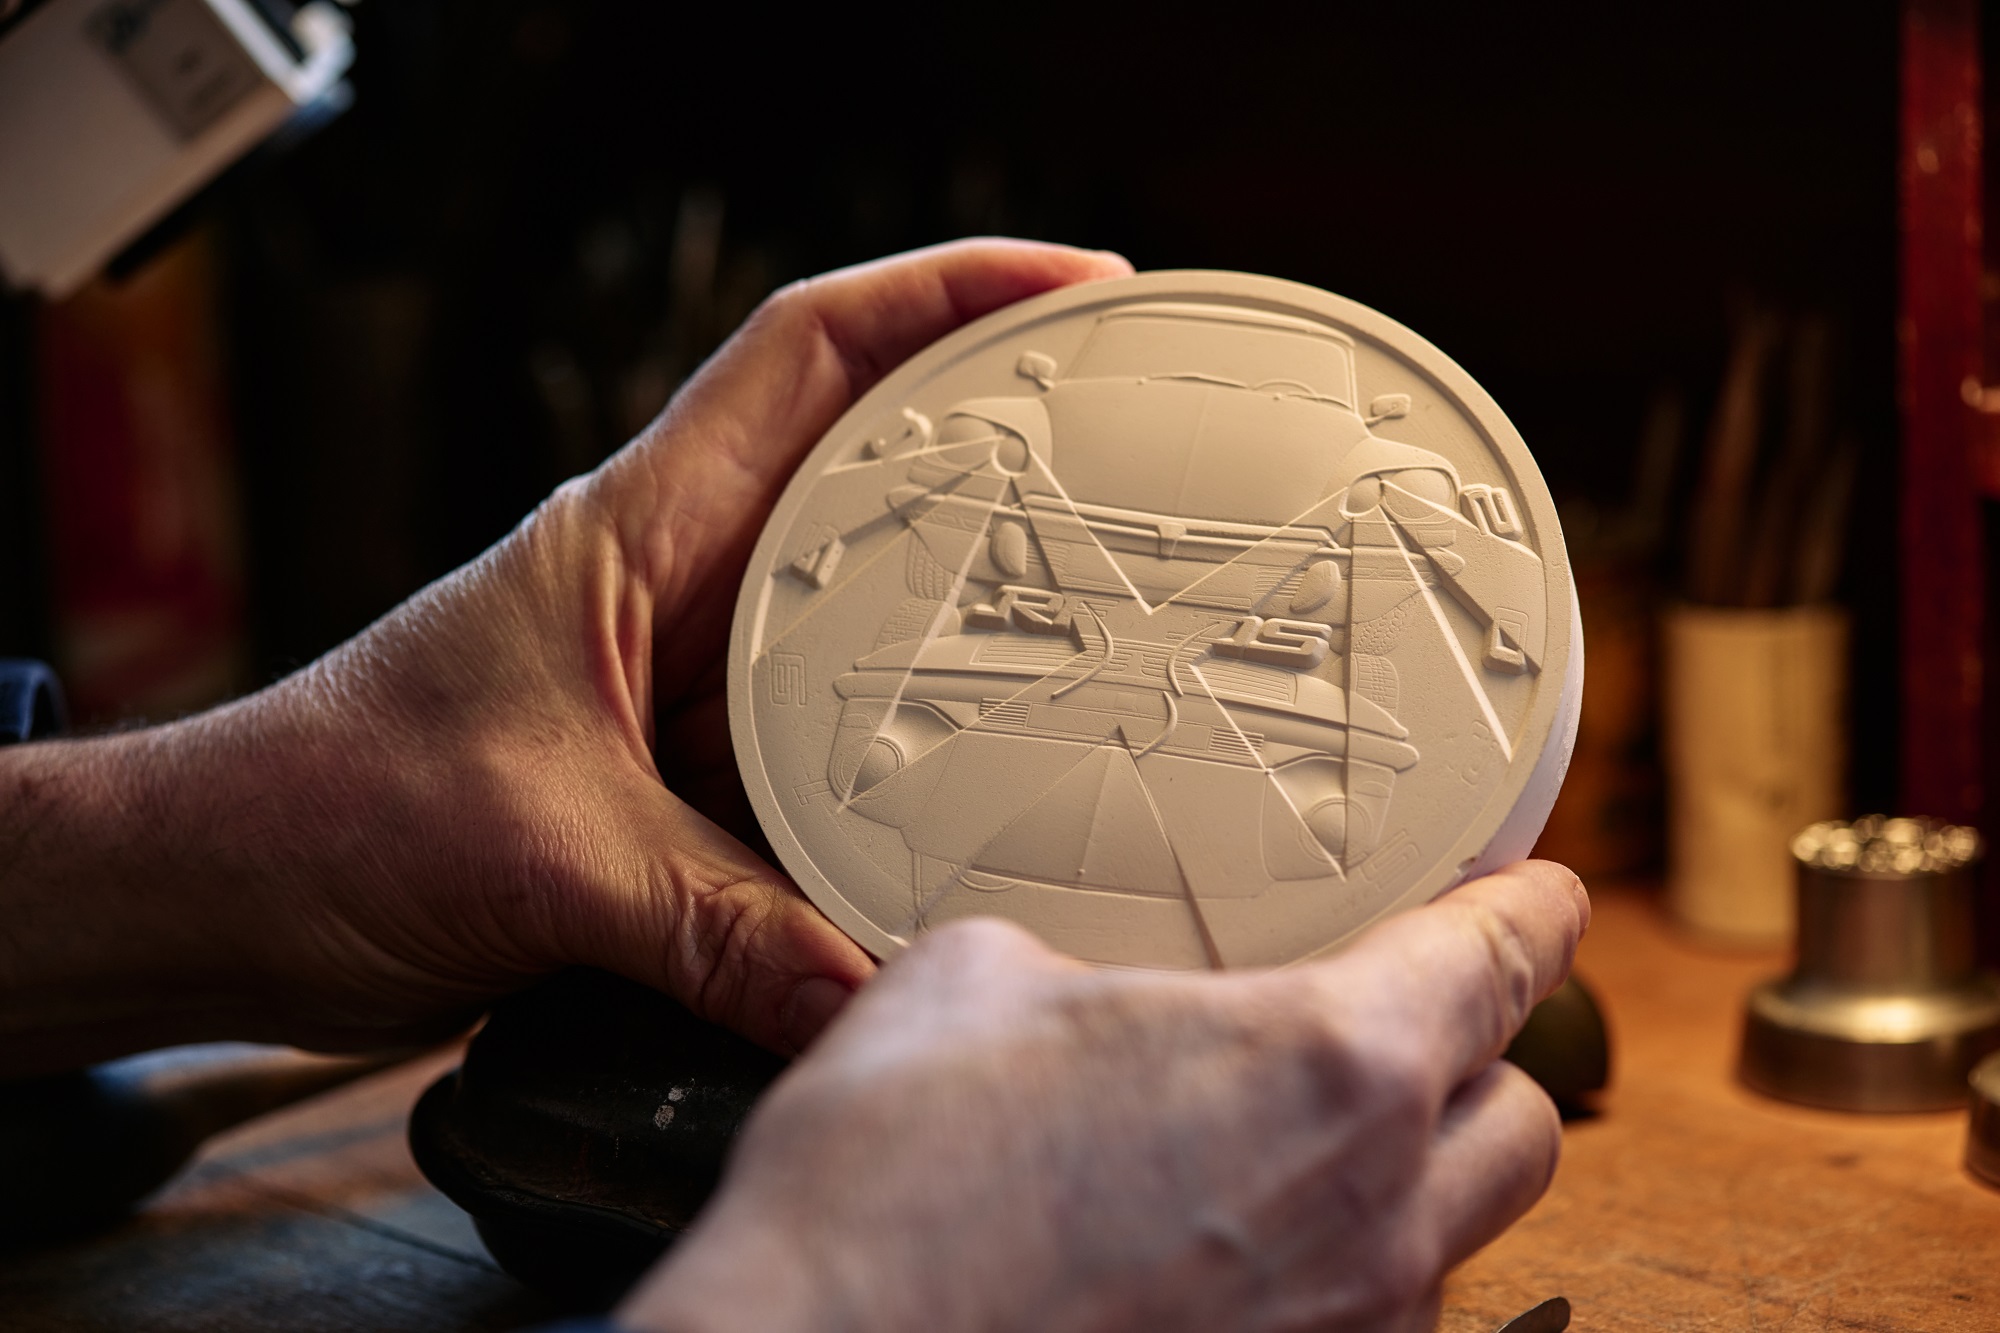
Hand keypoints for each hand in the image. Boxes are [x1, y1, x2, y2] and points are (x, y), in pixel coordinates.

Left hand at [0, 241, 1132, 1070]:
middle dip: (1002, 434)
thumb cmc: (328, 810)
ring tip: (1099, 617)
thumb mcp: (546, 861)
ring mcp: (684, 677)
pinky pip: (827, 743)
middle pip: (865, 462)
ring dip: (966, 604)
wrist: (226, 893)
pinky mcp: (679, 771)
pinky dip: (903, 761)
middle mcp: (675, 586)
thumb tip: (870, 997)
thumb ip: (717, 933)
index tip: (1070, 288)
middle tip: (1135, 449)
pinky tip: (978, 798)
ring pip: (859, 609)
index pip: (806, 353)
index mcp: (637, 531)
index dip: (944, 296)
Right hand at [619, 861, 1588, 1332]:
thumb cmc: (890, 1189)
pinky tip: (1217, 1247)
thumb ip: (1087, 966)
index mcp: (1325, 1067)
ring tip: (1284, 1149)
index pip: (1498, 963)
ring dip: (1399, 1182)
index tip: (1538, 894)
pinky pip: (1359, 1323)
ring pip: (1447, 1243)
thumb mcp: (975, 979)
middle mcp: (1371, 1219)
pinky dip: (1324, 1272)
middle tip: (1401, 1027)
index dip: (1530, 912)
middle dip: (1479, 1063)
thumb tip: (1086, 990)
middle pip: (1521, 1124)